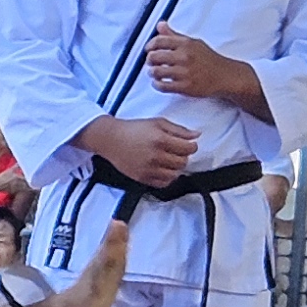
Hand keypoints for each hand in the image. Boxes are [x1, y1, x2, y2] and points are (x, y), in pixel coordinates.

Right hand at [84, 112, 199, 188]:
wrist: (110, 139)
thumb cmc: (132, 129)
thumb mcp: (157, 123)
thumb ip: (179, 130)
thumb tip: (196, 135)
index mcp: (161, 140)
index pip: (188, 148)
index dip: (191, 146)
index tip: (188, 145)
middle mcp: (155, 156)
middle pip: (183, 162)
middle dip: (183, 156)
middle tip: (176, 152)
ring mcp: (148, 169)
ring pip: (175, 174)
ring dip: (175, 168)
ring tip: (169, 161)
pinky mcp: (142, 178)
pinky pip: (163, 183)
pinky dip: (166, 178)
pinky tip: (162, 169)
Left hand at [142, 23, 252, 108]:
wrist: (225, 76)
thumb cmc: (209, 59)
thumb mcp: (193, 43)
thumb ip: (174, 35)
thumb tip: (160, 25)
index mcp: (186, 44)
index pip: (159, 41)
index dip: (150, 45)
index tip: (148, 49)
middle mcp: (184, 57)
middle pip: (154, 57)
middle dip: (149, 60)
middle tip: (151, 62)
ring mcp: (185, 72)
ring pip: (156, 72)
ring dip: (152, 73)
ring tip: (154, 73)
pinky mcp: (185, 86)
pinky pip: (162, 86)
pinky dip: (156, 84)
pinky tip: (159, 82)